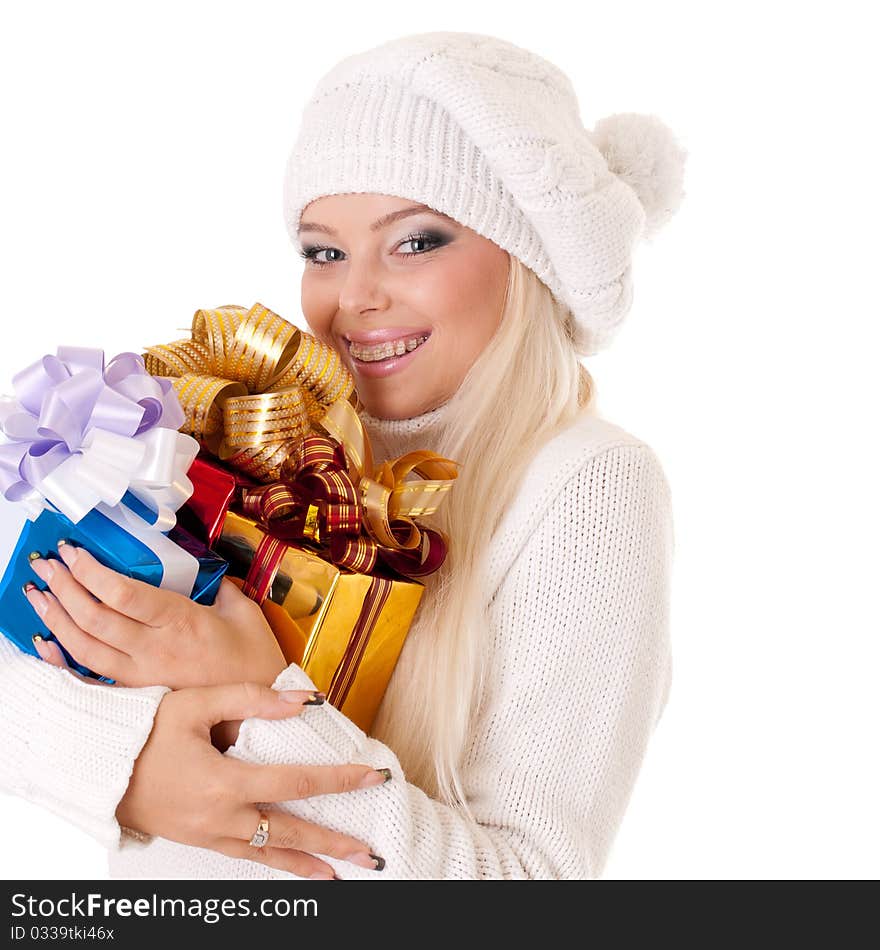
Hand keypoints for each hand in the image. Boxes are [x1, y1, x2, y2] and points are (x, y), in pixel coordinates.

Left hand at [25, 542, 287, 688]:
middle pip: (96, 618)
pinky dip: (63, 660)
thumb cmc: (255, 660)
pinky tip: (45, 643)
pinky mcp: (137, 692)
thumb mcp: (245, 612)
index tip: (74, 552)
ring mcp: (142, 675)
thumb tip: (208, 575)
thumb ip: (221, 589)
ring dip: (56, 619)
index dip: (91, 572)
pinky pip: (90, 677)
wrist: (260, 704)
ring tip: (38, 595)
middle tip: (46, 565)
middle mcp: (155, 650)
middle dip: (64, 588)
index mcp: (181, 622)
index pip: (123, 594)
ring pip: (85, 647)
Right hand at [117, 682, 389, 878]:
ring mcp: (210, 835)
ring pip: (269, 854)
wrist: (100, 770)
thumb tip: (302, 701)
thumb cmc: (146, 732)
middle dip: (334, 843)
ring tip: (341, 874)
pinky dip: (273, 864)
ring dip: (307, 865)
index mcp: (224, 781)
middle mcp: (222, 816)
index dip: (339, 780)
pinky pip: (245, 857)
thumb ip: (251, 699)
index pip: (297, 781)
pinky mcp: (201, 841)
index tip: (373, 777)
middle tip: (369, 853)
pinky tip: (291, 866)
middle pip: (290, 832)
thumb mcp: (195, 705)